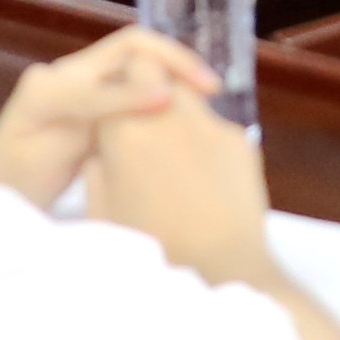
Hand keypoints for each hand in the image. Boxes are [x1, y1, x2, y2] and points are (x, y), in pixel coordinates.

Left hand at [0, 29, 216, 204]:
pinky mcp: (88, 102)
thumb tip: (157, 93)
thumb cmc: (16, 182)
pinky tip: (183, 118)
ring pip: (135, 66)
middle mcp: (66, 74)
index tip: (194, 97)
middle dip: (173, 62)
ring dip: (171, 76)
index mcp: (53, 85)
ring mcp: (77, 86)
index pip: (115, 64)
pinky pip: (130, 87)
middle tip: (212, 89)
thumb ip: (98, 120)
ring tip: (206, 101)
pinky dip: (159, 97)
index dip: (156, 77)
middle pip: (131, 49)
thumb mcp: (53, 156)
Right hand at [83, 88, 278, 287]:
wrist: (223, 270)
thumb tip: (105, 151)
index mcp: (126, 133)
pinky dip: (204, 141)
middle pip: (157, 70)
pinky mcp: (241, 141)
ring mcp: (210, 126)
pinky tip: (202, 177)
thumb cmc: (154, 249)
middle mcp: (169, 117)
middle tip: (144, 118)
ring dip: (177, 109)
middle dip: (149, 85)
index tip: (115, 106)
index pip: (120, 74)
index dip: (117, 85)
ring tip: (172, 152)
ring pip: (189, 94)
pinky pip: (214, 127)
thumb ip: (98, 171)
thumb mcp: (104, 215)